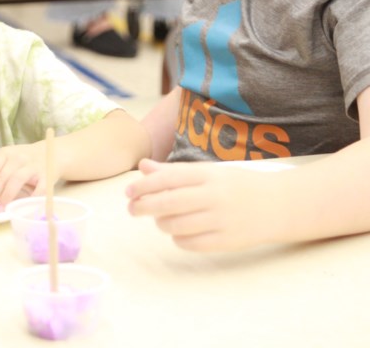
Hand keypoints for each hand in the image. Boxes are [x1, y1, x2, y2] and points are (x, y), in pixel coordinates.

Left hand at [0, 140, 46, 213]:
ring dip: (7, 195)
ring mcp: (33, 166)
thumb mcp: (3, 164)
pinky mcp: (47, 176)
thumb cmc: (22, 162)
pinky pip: (38, 188)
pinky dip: (30, 199)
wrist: (52, 153)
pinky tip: (22, 208)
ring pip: (18, 180)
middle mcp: (19, 158)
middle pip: (3, 176)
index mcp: (5, 154)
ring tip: (0, 210)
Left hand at [126, 158, 279, 250]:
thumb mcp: (209, 172)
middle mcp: (215, 195)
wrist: (281, 205)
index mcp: (209, 175)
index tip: (128, 191)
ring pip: (176, 225)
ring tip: (160, 220)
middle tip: (131, 209)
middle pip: (168, 202)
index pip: (167, 178)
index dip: (143, 186)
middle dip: (143, 206)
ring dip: (160, 223)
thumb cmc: (237, 186)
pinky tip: (179, 232)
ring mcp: (222, 219)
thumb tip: (143, 167)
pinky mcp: (228, 240)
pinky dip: (178, 238)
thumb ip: (175, 172)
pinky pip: (191, 243)